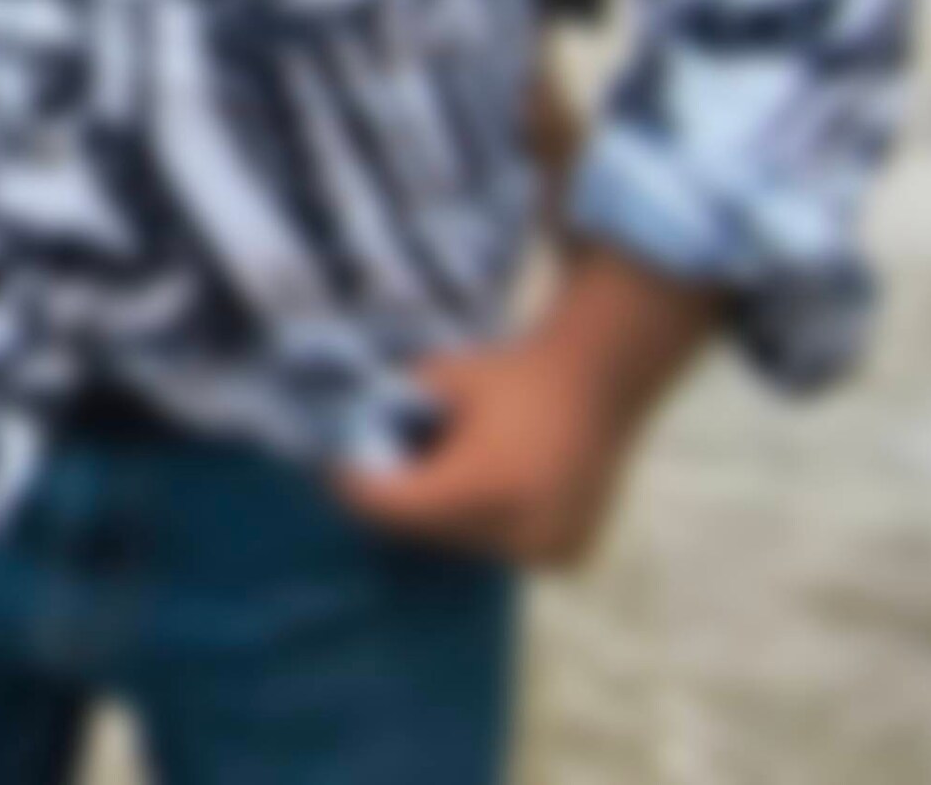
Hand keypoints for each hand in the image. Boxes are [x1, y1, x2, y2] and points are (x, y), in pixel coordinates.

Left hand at [328, 330, 635, 567]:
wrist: (597, 380)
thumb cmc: (511, 374)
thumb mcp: (441, 379)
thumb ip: (394, 410)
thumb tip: (346, 438)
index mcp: (485, 485)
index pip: (398, 510)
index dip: (359, 492)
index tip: (334, 473)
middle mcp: (519, 531)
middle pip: (429, 532)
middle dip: (403, 503)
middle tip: (384, 469)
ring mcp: (547, 550)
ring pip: (466, 545)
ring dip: (446, 517)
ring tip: (446, 471)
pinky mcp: (566, 557)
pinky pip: (503, 548)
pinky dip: (488, 526)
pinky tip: (497, 486)